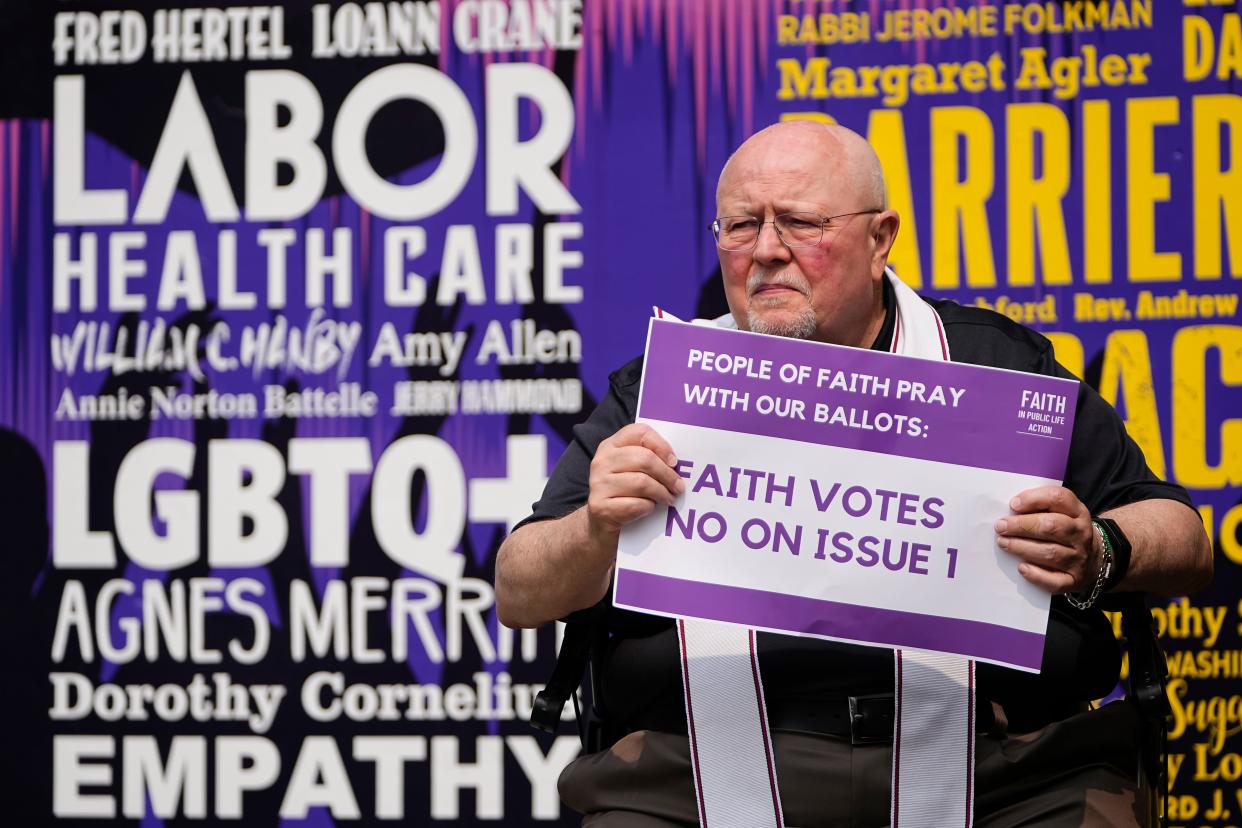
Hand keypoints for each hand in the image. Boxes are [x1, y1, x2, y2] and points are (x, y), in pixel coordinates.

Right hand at [586, 423, 684, 539]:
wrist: (600, 523)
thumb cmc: (623, 493)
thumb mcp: (630, 469)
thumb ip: (647, 459)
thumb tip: (675, 464)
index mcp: (610, 446)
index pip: (639, 432)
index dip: (661, 445)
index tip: (674, 462)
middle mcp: (602, 461)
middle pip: (644, 459)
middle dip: (667, 474)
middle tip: (678, 487)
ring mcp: (598, 484)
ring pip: (641, 482)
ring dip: (661, 493)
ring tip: (669, 499)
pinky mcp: (600, 507)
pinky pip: (635, 504)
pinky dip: (648, 508)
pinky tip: (650, 508)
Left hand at [994, 486, 1099, 593]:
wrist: (1093, 560)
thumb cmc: (1065, 531)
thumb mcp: (1061, 513)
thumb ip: (1040, 507)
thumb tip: (1011, 510)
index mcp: (1077, 512)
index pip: (1059, 498)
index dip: (1034, 499)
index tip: (1013, 504)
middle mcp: (1081, 534)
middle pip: (1052, 526)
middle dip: (1022, 525)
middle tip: (1001, 526)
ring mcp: (1079, 558)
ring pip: (1050, 552)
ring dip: (1022, 547)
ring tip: (1003, 543)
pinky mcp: (1073, 580)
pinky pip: (1055, 581)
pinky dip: (1036, 575)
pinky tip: (1021, 568)